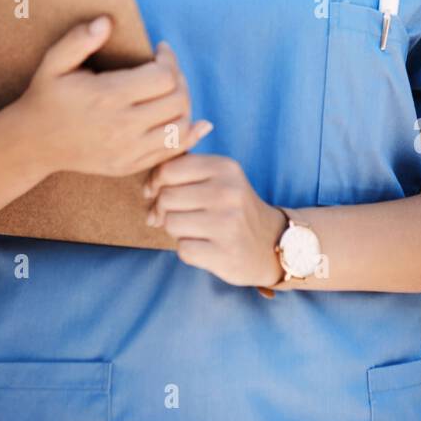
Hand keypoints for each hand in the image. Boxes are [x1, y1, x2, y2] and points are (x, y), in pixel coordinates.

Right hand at [0, 16, 212, 179]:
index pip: (163, 77)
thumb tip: (106, 22)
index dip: (168, 59)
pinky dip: (185, 133)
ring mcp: (128, 151)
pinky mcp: (130, 165)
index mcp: (107, 97)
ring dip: (183, 105)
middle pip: (177, 101)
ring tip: (169, 91)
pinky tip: (179, 115)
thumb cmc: (47, 97)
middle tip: (166, 69)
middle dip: (178, 79)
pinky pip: (172, 151)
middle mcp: (122, 127)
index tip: (159, 50)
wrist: (33, 143)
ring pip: (180, 127)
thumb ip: (78, 40)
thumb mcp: (54, 63)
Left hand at [142, 153, 287, 288]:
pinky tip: (204, 246)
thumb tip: (148, 184)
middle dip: (163, 209)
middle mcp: (228, 192)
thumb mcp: (219, 177)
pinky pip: (183, 250)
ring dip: (176, 230)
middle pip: (166, 197)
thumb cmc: (232, 208)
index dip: (155, 183)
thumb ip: (185, 168)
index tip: (156, 192)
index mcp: (224, 167)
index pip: (168, 169)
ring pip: (171, 223)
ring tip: (194, 230)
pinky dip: (188, 250)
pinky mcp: (225, 253)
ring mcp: (228, 224)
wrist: (271, 243)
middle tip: (174, 215)